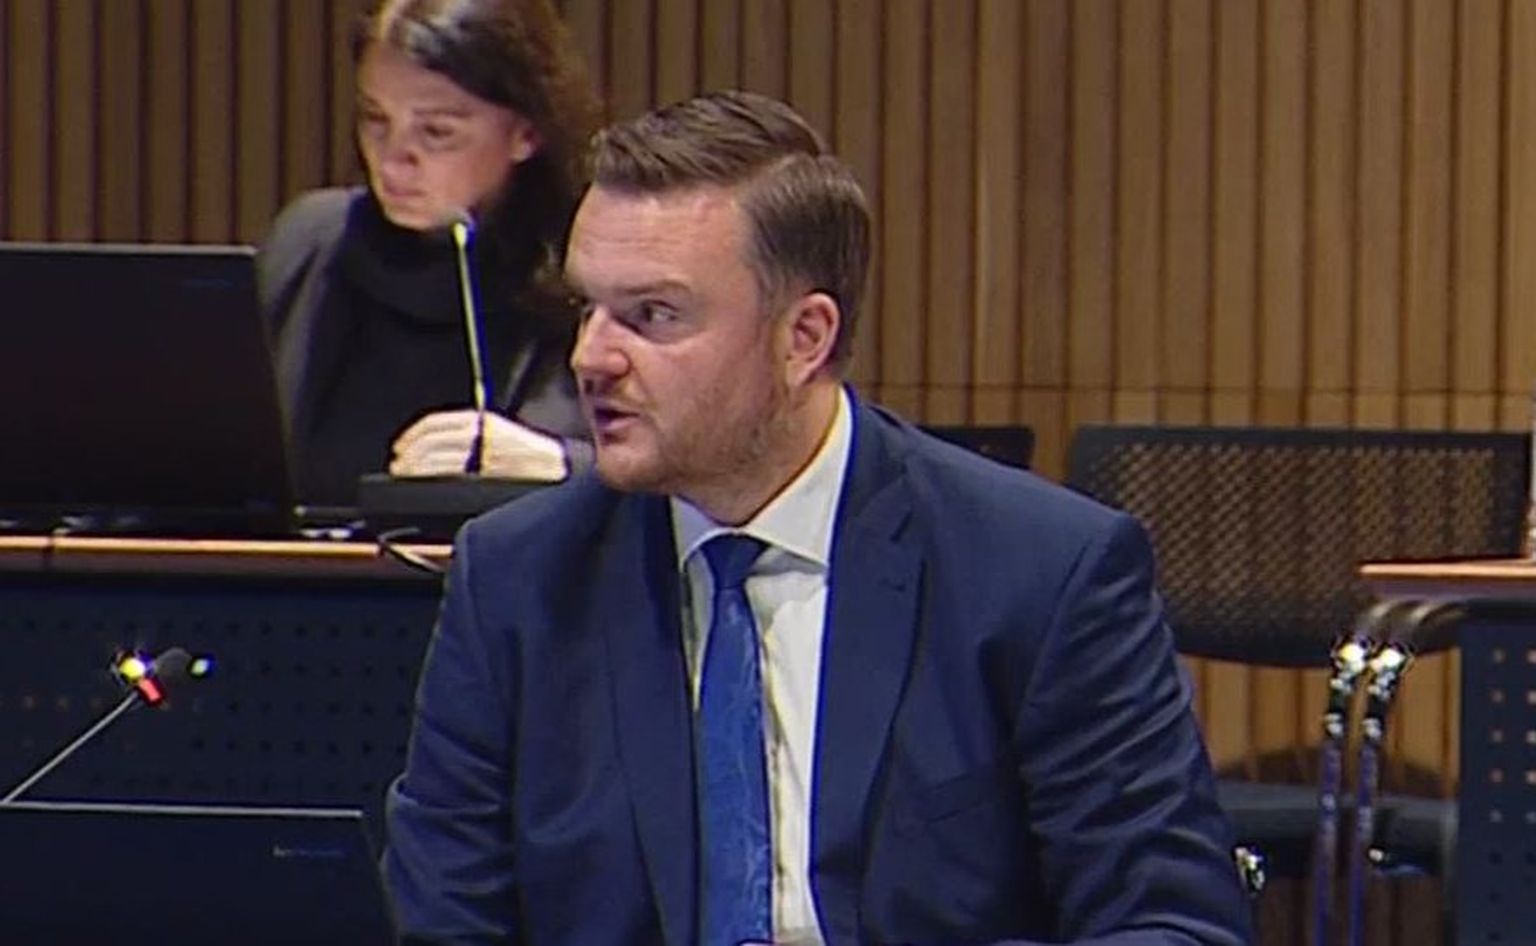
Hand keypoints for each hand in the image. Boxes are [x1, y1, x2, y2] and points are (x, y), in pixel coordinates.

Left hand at [390, 410, 567, 480]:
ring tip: (408, 477)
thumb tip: (434, 448)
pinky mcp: (491, 476)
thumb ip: (472, 437)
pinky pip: (453, 478)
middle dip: (410, 456)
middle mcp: (483, 436)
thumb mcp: (502, 435)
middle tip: (400, 466)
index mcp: (484, 422)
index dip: (412, 436)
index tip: (400, 447)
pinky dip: (434, 481)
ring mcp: (485, 457)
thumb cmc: (535, 458)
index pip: (437, 424)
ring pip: (438, 460)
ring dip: (417, 470)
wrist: (564, 471)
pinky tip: (427, 487)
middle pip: (432, 443)